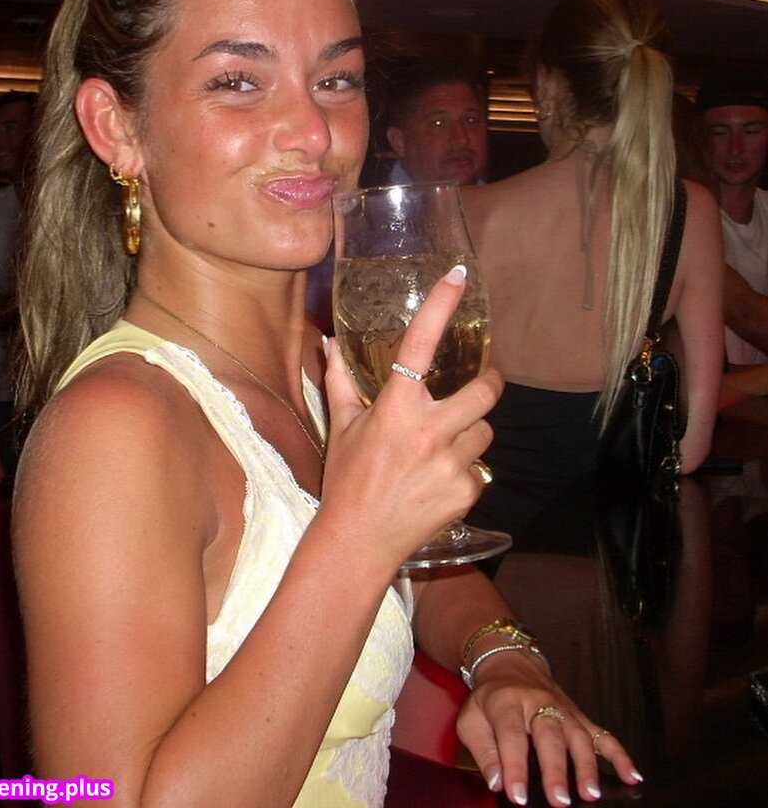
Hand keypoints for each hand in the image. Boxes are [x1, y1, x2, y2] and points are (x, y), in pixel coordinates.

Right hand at [322, 265, 501, 567]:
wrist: (358, 542)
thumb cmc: (347, 480)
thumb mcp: (342, 427)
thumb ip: (339, 380)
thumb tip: (328, 343)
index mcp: (396, 407)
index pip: (422, 343)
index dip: (442, 305)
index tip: (459, 276)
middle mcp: (429, 430)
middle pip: (485, 391)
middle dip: (490, 384)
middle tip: (483, 383)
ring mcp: (452, 462)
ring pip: (484, 431)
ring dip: (471, 432)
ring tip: (443, 448)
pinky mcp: (466, 490)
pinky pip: (479, 467)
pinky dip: (464, 469)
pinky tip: (438, 481)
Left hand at [457, 650, 642, 805]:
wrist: (510, 662)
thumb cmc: (489, 697)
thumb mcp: (471, 719)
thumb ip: (482, 751)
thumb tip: (497, 782)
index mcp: (507, 703)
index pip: (511, 736)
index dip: (514, 767)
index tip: (517, 796)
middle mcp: (539, 704)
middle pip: (549, 736)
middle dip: (556, 770)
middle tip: (559, 800)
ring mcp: (563, 709)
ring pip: (578, 736)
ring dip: (586, 766)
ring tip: (591, 794)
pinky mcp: (579, 716)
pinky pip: (602, 734)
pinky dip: (619, 755)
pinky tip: (632, 776)